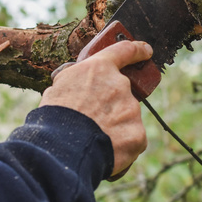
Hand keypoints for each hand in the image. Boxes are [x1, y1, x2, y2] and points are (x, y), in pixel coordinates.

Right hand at [39, 41, 152, 176]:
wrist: (64, 147)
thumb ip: (76, 81)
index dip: (137, 50)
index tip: (146, 51)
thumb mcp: (58, 87)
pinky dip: (121, 145)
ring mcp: (131, 110)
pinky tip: (105, 150)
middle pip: (121, 94)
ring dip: (114, 127)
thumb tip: (78, 86)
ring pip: (126, 118)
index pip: (124, 51)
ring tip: (93, 139)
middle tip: (93, 120)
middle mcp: (120, 85)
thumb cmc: (55, 116)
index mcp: (99, 69)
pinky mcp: (138, 134)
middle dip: (111, 105)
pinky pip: (132, 139)